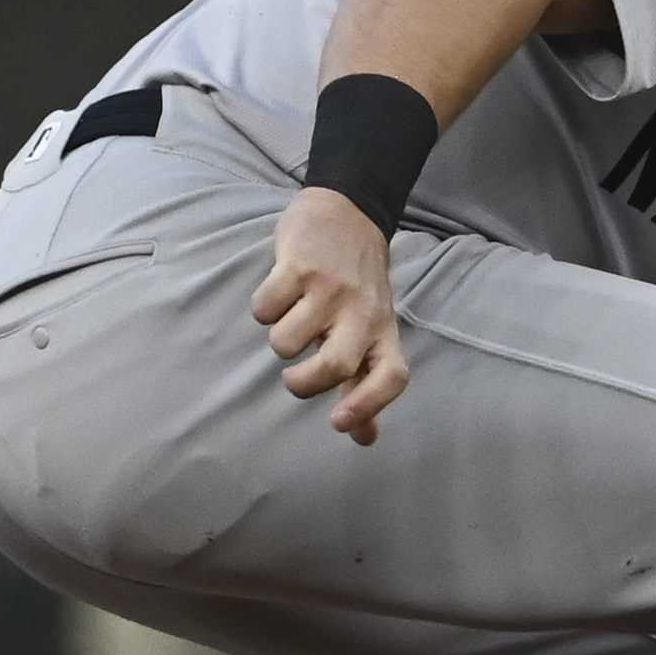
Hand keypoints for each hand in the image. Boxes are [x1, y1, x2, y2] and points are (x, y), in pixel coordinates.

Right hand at [253, 187, 407, 443]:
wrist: (348, 216)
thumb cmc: (356, 287)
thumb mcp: (371, 331)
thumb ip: (365, 384)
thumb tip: (366, 438)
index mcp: (383, 332)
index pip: (392, 376)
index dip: (369, 405)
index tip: (338, 423)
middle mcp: (362, 313)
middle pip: (337, 364)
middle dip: (304, 383)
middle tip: (294, 378)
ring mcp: (331, 288)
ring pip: (287, 341)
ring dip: (279, 340)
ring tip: (290, 320)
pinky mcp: (299, 265)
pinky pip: (265, 308)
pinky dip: (263, 309)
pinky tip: (279, 295)